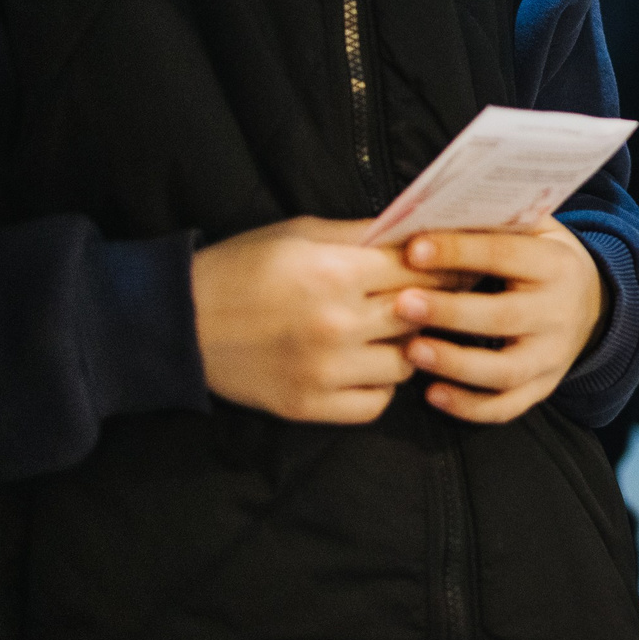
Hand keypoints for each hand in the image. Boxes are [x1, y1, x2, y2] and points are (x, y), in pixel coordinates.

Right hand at [192, 217, 446, 423]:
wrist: (177, 322)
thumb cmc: (241, 267)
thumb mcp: (300, 234)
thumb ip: (363, 235)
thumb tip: (421, 233)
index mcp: (335, 272)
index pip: (421, 270)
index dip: (446, 266)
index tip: (460, 266)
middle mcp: (336, 324)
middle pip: (422, 314)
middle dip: (436, 304)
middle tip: (441, 299)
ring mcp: (324, 370)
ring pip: (407, 363)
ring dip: (408, 347)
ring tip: (396, 333)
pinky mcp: (308, 405)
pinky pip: (376, 403)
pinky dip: (380, 387)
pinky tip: (369, 366)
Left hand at [393, 219, 604, 423]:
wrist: (592, 304)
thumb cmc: (541, 258)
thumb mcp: (535, 231)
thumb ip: (494, 221)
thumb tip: (430, 210)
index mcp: (556, 264)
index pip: (507, 255)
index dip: (460, 252)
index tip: (413, 249)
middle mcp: (559, 312)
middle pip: (504, 316)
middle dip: (450, 312)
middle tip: (402, 304)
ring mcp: (552, 356)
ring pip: (505, 371)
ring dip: (455, 363)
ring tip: (411, 351)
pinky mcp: (542, 388)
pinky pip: (506, 406)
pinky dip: (468, 406)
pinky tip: (432, 394)